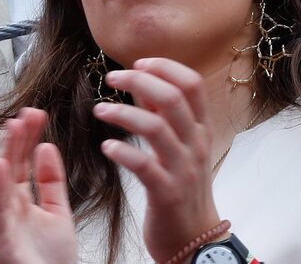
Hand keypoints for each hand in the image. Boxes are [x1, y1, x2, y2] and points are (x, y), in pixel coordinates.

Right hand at [0, 108, 76, 263]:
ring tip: (12, 128)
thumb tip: (47, 147)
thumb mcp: (57, 213)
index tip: (37, 114)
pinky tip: (0, 165)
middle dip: (17, 138)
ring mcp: (2, 223)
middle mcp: (7, 208)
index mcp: (20, 201)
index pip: (22, 161)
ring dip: (5, 153)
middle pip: (10, 166)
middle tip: (25, 113)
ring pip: (0, 183)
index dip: (28, 137)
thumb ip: (51, 182)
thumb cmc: (50, 261)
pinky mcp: (0, 239)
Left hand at [93, 58, 223, 262]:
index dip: (165, 66)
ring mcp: (183, 169)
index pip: (192, 84)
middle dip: (139, 81)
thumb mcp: (184, 148)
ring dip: (123, 113)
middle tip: (112, 78)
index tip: (139, 62)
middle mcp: (196, 145)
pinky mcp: (167, 193)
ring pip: (156, 128)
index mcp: (201, 130)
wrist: (196, 239)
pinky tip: (107, 147)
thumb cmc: (183, 188)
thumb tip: (149, 84)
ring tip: (99, 111)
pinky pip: (144, 166)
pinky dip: (123, 152)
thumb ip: (169, 117)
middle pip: (173, 98)